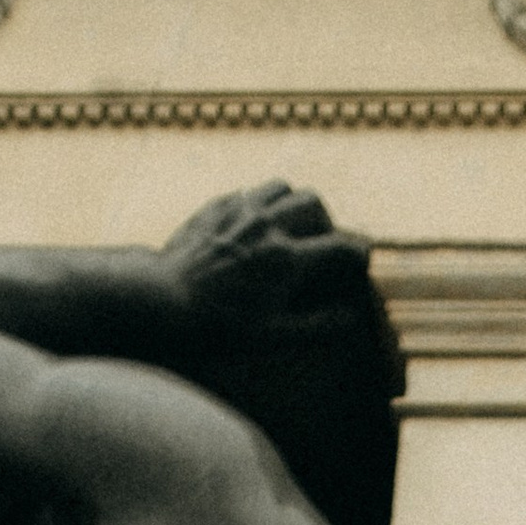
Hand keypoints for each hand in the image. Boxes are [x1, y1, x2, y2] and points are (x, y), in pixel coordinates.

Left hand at [160, 181, 372, 328]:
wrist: (163, 300)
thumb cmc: (220, 326)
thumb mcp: (274, 337)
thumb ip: (318, 326)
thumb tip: (351, 318)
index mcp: (287, 259)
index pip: (340, 245)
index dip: (359, 253)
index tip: (362, 262)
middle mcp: (267, 226)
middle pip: (313, 203)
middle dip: (327, 222)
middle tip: (323, 243)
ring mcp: (239, 211)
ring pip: (282, 187)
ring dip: (294, 204)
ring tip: (292, 225)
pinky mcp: (215, 207)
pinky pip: (249, 192)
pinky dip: (263, 204)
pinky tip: (257, 225)